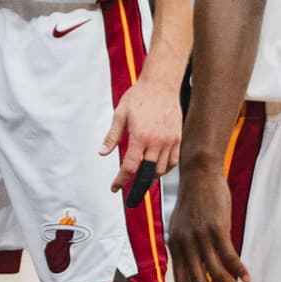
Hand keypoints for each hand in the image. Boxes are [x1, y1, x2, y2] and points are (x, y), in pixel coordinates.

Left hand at [101, 73, 181, 192]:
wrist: (161, 85)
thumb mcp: (119, 115)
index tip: (114, 188)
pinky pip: (174, 161)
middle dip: (138, 186)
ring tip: (141, 180)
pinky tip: (156, 170)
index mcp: (140, 137)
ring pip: (162, 169)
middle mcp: (157, 142)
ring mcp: (170, 141)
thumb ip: (112, 136)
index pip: (130, 166)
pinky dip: (165, 169)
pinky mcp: (178, 138)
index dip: (121, 180)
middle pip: (148, 173)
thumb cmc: (137, 98)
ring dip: (151, 177)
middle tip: (130, 196)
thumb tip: (102, 153)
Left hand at [169, 164, 248, 281]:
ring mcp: (198, 235)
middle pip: (196, 280)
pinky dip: (238, 269)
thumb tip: (199, 270)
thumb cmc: (193, 204)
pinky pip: (228, 255)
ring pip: (213, 271)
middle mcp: (183, 243)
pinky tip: (247, 278)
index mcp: (173, 244)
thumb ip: (188, 248)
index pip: (180, 280)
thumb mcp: (184, 227)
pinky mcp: (215, 228)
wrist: (197, 175)